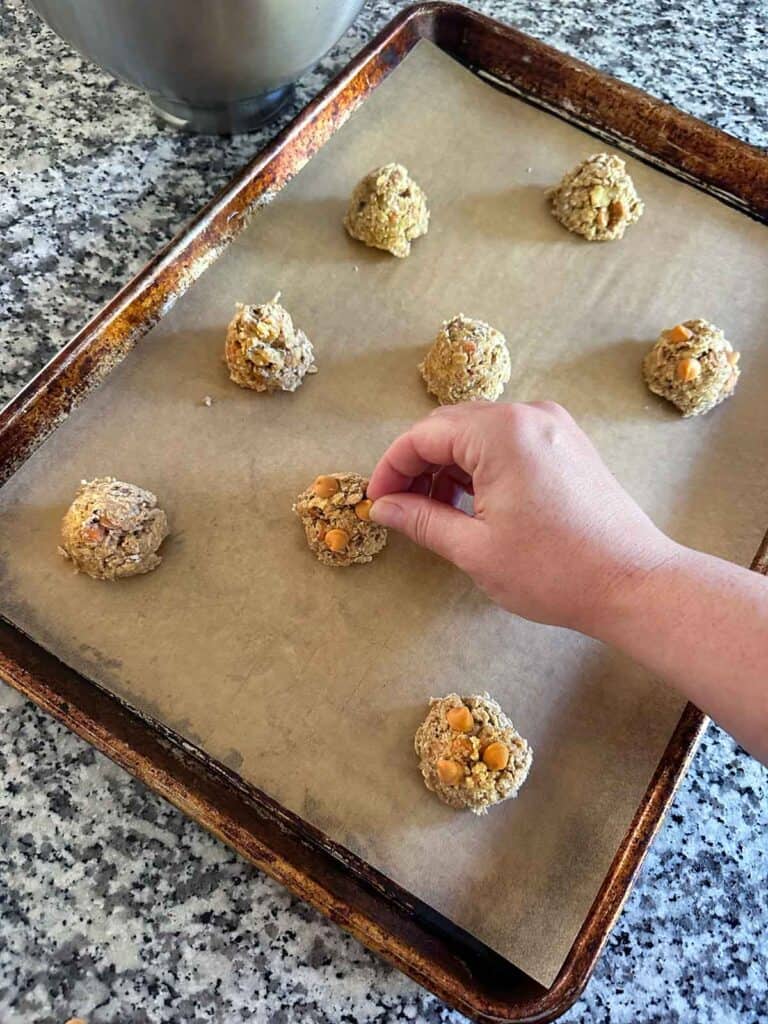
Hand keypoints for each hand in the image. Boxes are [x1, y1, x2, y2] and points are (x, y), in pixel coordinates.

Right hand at [368, 401, 674, 634]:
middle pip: (451, 426)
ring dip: (449, 466)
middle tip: (399, 506)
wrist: (634, 582)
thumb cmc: (555, 570)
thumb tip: (383, 508)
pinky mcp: (568, 443)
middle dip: (418, 464)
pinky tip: (473, 503)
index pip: (424, 435)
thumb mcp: (475, 549)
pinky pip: (510, 441)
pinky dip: (482, 465)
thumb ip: (422, 520)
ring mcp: (553, 426)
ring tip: (434, 511)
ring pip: (480, 433)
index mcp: (501, 433)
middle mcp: (528, 415)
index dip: (392, 467)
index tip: (377, 501)